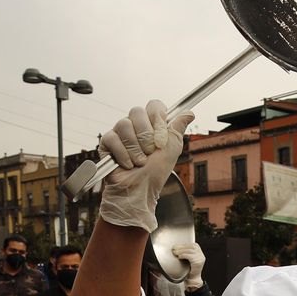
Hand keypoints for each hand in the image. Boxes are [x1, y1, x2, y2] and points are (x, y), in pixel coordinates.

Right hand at [98, 100, 195, 231]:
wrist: (140, 189)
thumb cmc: (156, 172)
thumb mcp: (172, 149)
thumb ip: (178, 128)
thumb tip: (189, 112)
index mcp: (151, 124)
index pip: (154, 105)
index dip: (158, 119)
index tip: (161, 138)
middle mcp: (135, 125)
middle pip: (136, 111)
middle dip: (146, 135)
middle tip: (150, 152)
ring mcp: (120, 132)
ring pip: (124, 124)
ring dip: (135, 148)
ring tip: (139, 161)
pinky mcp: (107, 142)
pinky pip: (112, 138)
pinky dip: (123, 155)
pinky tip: (127, 164)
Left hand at [172, 242, 205, 290]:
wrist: (193, 279)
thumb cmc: (189, 269)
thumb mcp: (188, 259)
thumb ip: (185, 252)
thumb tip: (176, 247)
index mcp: (199, 252)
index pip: (192, 245)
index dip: (183, 245)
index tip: (176, 246)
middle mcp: (201, 254)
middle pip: (191, 247)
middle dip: (181, 247)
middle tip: (174, 249)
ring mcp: (201, 258)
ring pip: (190, 251)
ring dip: (181, 251)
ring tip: (175, 253)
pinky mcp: (198, 262)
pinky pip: (190, 256)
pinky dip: (184, 255)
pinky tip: (179, 257)